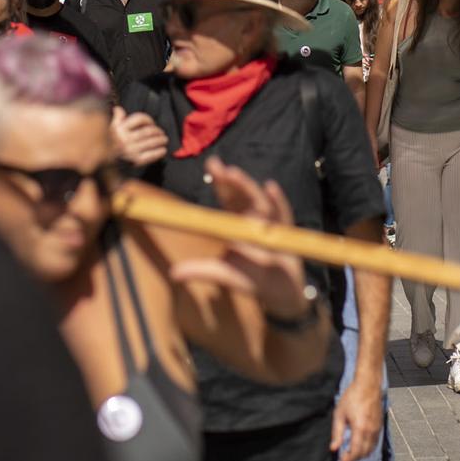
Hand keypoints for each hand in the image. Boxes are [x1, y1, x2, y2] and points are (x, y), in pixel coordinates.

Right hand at [112, 110, 168, 165]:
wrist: (104, 165)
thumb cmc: (108, 146)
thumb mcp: (110, 130)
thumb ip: (116, 119)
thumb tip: (118, 109)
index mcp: (120, 129)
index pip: (139, 119)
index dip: (148, 119)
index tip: (152, 123)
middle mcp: (125, 139)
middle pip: (147, 131)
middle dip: (157, 131)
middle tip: (162, 132)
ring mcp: (131, 150)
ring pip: (151, 142)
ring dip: (160, 140)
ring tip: (164, 139)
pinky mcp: (135, 161)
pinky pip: (150, 155)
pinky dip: (158, 152)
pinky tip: (163, 150)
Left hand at [168, 159, 312, 319]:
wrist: (281, 296)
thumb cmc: (252, 279)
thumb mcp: (223, 274)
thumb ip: (201, 270)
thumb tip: (173, 273)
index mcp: (238, 224)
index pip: (228, 198)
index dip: (220, 182)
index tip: (211, 164)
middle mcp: (255, 220)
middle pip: (242, 195)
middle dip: (230, 179)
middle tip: (216, 165)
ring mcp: (271, 226)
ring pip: (259, 201)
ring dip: (247, 187)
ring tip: (234, 173)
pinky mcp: (286, 235)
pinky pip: (282, 215)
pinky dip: (277, 201)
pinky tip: (270, 187)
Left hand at [330, 375, 382, 460]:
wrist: (367, 385)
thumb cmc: (353, 396)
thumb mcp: (339, 414)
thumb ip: (337, 433)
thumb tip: (333, 448)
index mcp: (360, 429)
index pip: (355, 452)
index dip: (348, 460)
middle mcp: (371, 431)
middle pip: (364, 454)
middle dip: (354, 459)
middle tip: (344, 459)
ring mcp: (377, 429)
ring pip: (371, 450)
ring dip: (361, 455)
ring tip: (350, 453)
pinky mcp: (380, 426)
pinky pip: (375, 443)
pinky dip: (368, 448)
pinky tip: (360, 445)